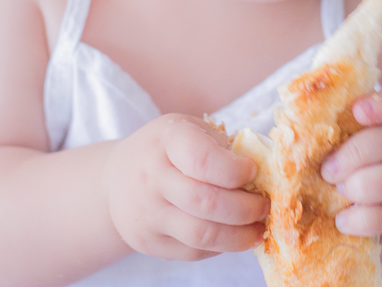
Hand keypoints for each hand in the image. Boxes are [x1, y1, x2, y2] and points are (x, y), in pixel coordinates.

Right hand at [104, 114, 269, 260]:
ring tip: (258, 228)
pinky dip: (221, 246)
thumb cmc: (164, 150)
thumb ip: (221, 146)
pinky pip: (194, 251)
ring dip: (240, 236)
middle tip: (264, 205)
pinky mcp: (150, 243)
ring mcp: (149, 214)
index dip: (236, 170)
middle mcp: (152, 177)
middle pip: (207, 202)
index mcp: (166, 140)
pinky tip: (233, 235)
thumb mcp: (188, 130)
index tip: (253, 172)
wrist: (115, 182)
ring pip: (202, 234)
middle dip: (246, 208)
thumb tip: (266, 170)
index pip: (203, 160)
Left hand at [320, 86, 381, 242]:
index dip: (380, 105)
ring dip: (362, 185)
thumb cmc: (367, 170)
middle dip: (356, 153)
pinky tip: (343, 219)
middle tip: (327, 170)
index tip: (356, 111)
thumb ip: (338, 132)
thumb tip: (293, 121)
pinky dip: (364, 218)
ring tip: (338, 192)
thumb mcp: (357, 146)